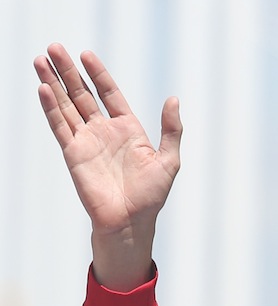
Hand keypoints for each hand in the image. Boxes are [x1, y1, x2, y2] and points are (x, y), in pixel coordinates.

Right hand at [34, 44, 181, 288]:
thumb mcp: (168, 161)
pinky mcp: (74, 155)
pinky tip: (44, 88)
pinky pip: (60, 126)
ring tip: (41, 60)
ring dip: (53, 83)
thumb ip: (171, 130)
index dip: (98, 74)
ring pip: (66, 106)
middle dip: (68, 71)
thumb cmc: (150, 198)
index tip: (86, 55)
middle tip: (54, 47)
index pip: (109, 93)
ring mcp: (87, 142)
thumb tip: (173, 100)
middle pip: (82, 94)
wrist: (131, 223)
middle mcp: (104, 132)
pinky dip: (51, 107)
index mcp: (127, 129)